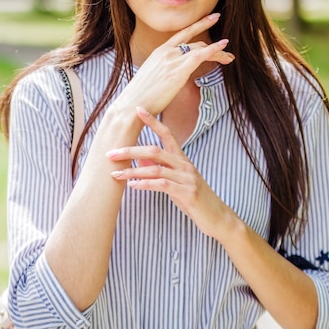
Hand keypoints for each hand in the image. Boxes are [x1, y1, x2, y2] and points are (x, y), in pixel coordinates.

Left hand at [107, 108, 235, 238]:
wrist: (217, 217)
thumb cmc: (194, 199)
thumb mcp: (175, 182)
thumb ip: (159, 168)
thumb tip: (138, 157)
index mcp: (182, 159)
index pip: (167, 134)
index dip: (152, 121)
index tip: (137, 110)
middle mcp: (185, 165)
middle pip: (155, 150)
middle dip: (130, 151)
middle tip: (111, 153)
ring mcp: (187, 178)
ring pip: (155, 168)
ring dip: (133, 171)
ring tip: (115, 174)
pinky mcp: (187, 193)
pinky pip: (162, 185)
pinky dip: (145, 184)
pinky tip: (133, 185)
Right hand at [112, 13, 234, 117]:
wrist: (131, 107)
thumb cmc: (140, 99)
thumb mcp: (151, 79)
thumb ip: (162, 73)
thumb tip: (169, 78)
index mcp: (158, 52)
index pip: (181, 35)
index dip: (197, 26)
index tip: (209, 19)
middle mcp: (165, 51)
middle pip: (194, 41)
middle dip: (212, 44)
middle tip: (226, 43)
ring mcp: (172, 59)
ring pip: (200, 49)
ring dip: (218, 52)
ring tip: (229, 57)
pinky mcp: (178, 71)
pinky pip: (200, 55)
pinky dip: (214, 50)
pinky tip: (224, 48)